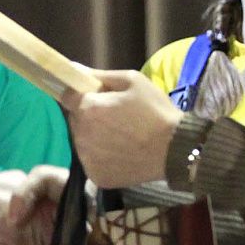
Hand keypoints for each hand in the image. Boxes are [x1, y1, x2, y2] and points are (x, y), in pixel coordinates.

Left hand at [58, 69, 182, 189]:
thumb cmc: (156, 111)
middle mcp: (80, 135)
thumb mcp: (133, 81)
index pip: (67, 97)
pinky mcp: (96, 177)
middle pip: (76, 120)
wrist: (177, 150)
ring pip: (83, 142)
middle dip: (90, 116)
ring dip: (95, 137)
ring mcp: (86, 159)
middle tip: (116, 117)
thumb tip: (74, 68)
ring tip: (123, 137)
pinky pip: (92, 161)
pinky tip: (122, 153)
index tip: (95, 97)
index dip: (80, 95)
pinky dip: (102, 157)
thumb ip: (100, 75)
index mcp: (87, 109)